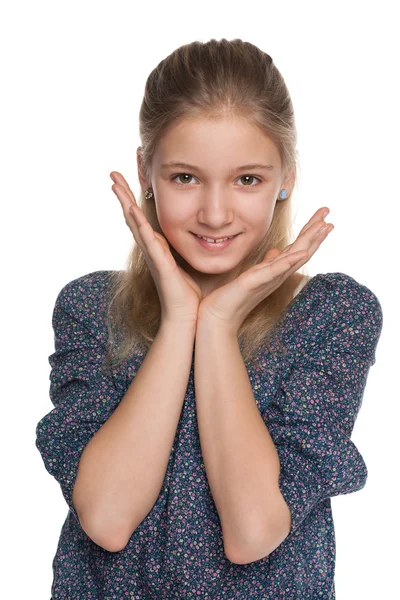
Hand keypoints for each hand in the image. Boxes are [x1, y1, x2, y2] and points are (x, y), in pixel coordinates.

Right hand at [110, 171, 201, 325]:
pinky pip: (147, 240)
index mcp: (161, 248)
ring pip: (135, 223)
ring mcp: (154, 256)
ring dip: (124, 202)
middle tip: (113, 173)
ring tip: (114, 182)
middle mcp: (153, 249)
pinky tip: (130, 209)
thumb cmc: (193, 296)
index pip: (146, 218)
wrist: (190, 319)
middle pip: (134, 217)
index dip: (137, 199)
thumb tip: (212, 234)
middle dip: (124, 195)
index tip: (133, 178)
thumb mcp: (196, 264)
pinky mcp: (159, 263)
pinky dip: (138, 223)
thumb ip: (198, 247)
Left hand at [197, 207, 333, 332]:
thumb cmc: (233, 297)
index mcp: (276, 271)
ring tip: (323, 226)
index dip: (310, 232)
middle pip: (302, 250)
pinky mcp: (255, 283)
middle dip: (315, 231)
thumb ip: (267, 263)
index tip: (323, 216)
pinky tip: (302, 252)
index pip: (297, 248)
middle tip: (328, 212)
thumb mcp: (253, 274)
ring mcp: (268, 279)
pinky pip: (275, 271)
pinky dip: (289, 261)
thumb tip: (276, 251)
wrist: (219, 318)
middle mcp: (277, 275)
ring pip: (294, 257)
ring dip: (310, 241)